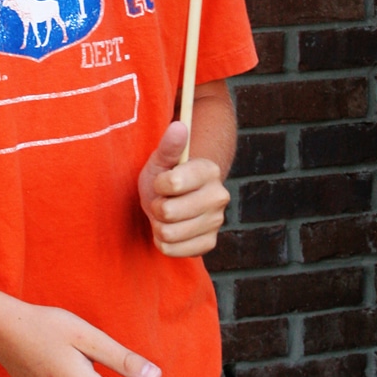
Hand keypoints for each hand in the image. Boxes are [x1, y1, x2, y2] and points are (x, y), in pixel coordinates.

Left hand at [138, 121, 229, 256]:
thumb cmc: (164, 177)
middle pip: (168, 212)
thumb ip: (169, 146)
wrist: (173, 201)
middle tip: (163, 200)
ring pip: (168, 233)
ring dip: (159, 225)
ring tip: (166, 215)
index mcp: (209, 171)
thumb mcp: (161, 160)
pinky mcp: (209, 243)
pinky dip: (164, 242)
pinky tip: (171, 229)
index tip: (162, 181)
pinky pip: (172, 250)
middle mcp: (219, 196)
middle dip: (157, 207)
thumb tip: (179, 126)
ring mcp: (216, 222)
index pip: (173, 183)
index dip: (159, 184)